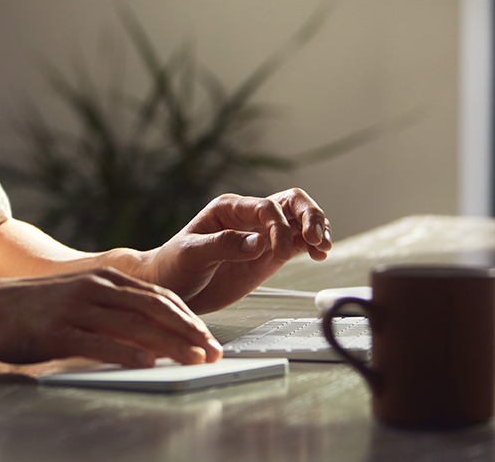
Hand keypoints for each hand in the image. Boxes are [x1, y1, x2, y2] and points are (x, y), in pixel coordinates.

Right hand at [0, 267, 222, 367]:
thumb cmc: (30, 309)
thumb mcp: (77, 302)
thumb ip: (111, 316)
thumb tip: (148, 341)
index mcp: (103, 278)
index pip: (158, 296)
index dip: (188, 317)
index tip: (210, 338)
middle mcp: (94, 287)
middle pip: (154, 307)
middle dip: (190, 331)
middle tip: (215, 352)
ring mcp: (76, 307)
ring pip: (134, 324)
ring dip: (169, 343)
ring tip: (194, 359)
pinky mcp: (57, 330)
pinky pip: (100, 341)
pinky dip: (127, 352)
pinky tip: (148, 363)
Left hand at [141, 189, 332, 313]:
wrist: (171, 290)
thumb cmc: (173, 266)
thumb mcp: (191, 254)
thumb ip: (224, 245)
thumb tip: (258, 242)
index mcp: (229, 208)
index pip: (265, 207)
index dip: (278, 226)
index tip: (276, 252)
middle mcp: (248, 218)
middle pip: (291, 204)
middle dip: (309, 216)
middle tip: (316, 238)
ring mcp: (261, 236)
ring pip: (299, 222)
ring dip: (316, 229)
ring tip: (322, 247)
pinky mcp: (267, 256)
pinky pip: (297, 244)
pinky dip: (312, 246)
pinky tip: (319, 254)